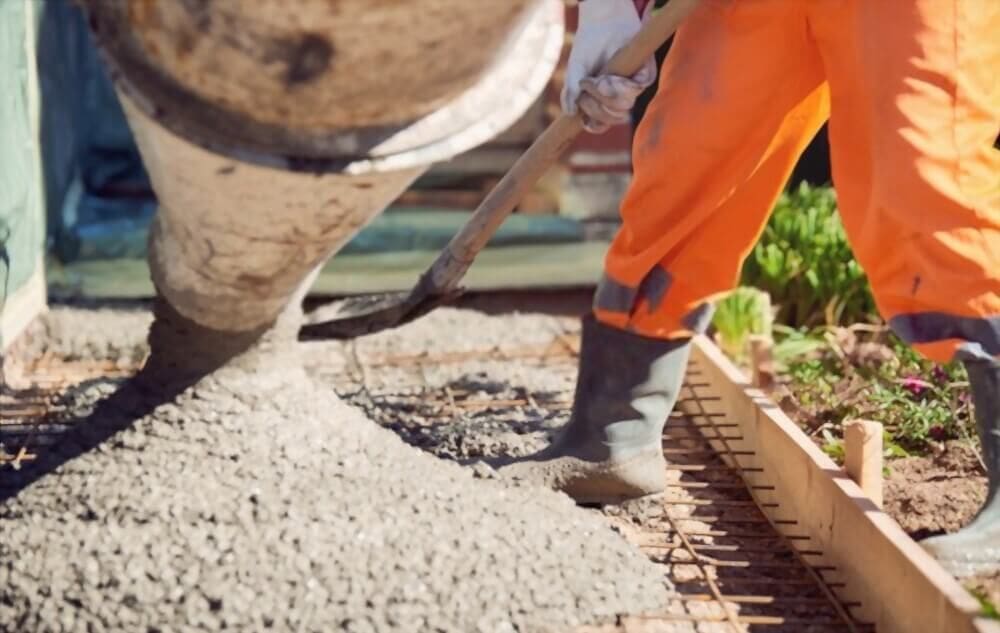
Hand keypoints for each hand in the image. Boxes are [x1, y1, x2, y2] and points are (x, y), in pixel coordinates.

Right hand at [561, 0, 657, 132]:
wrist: (604, 22)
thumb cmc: (588, 46)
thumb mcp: (575, 70)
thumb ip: (571, 92)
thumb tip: (570, 113)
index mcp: (601, 100)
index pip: (600, 124)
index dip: (593, 124)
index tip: (584, 118)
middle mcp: (618, 96)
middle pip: (612, 117)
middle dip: (595, 106)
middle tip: (586, 85)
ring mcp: (632, 87)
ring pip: (624, 106)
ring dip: (605, 94)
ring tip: (596, 78)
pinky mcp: (645, 75)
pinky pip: (636, 90)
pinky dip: (619, 85)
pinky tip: (608, 75)